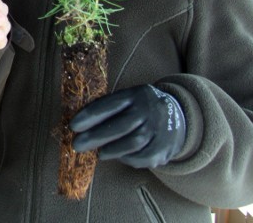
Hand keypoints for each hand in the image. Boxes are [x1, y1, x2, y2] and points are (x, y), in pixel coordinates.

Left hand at [69, 84, 185, 168]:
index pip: (111, 104)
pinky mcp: (164, 147)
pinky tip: (120, 156)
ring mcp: (159, 128)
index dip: (90, 115)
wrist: (179, 115)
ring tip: (99, 153)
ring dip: (112, 150)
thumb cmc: (140, 108)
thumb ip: (108, 108)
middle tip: (77, 145)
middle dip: (96, 136)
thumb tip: (79, 124)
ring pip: (132, 143)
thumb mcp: (129, 99)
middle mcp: (149, 110)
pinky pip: (143, 157)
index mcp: (136, 94)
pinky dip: (128, 158)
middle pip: (120, 126)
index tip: (73, 126)